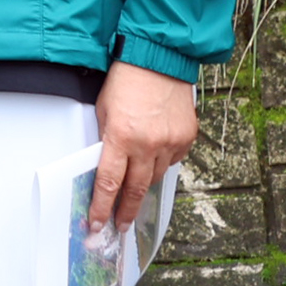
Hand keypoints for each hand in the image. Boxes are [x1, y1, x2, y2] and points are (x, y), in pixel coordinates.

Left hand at [90, 62, 198, 236]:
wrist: (159, 59)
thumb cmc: (126, 80)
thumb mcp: (104, 111)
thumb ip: (106, 140)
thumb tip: (107, 164)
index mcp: (120, 137)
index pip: (109, 183)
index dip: (103, 207)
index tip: (99, 224)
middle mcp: (147, 144)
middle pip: (135, 189)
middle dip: (126, 211)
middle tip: (120, 225)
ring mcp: (170, 142)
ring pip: (155, 177)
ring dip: (143, 184)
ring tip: (134, 190)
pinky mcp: (187, 137)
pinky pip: (173, 160)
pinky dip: (162, 162)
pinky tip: (154, 155)